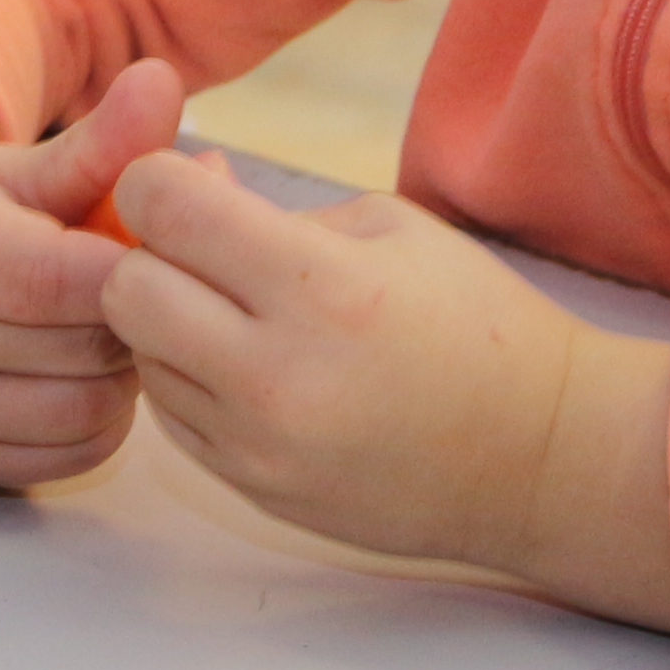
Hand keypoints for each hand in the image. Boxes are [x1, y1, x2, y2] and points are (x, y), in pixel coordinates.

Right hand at [0, 47, 174, 489]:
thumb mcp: (21, 164)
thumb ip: (101, 140)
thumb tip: (163, 81)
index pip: (52, 275)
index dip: (127, 268)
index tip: (154, 250)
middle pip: (75, 347)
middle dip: (130, 318)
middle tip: (137, 288)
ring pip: (81, 410)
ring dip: (119, 374)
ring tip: (106, 328)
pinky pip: (67, 456)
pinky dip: (98, 420)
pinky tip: (82, 374)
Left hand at [99, 151, 669, 624]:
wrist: (543, 461)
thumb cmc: (474, 324)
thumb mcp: (389, 230)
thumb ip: (269, 206)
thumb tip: (177, 181)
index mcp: (322, 288)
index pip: (162, 208)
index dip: (153, 180)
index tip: (180, 185)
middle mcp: (278, 374)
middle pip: (126, 289)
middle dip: (147, 254)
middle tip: (196, 251)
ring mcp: (261, 445)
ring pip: (140, 358)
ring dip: (165, 323)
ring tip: (232, 311)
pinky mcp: (255, 489)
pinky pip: (172, 417)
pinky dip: (189, 381)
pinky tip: (246, 365)